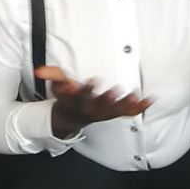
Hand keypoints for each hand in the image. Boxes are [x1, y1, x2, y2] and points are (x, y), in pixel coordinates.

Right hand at [36, 66, 152, 139]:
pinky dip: (138, 108)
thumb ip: (52, 76)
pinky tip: (150, 100)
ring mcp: (103, 115)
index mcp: (76, 104)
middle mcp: (90, 112)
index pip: (80, 99)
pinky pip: (127, 113)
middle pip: (99, 109)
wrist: (71, 117)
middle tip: (118, 91)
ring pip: (114, 113)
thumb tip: (39, 71)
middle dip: (108, 100)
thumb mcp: (58, 86)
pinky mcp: (113, 114)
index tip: (93, 79)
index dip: (86, 90)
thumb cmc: (67, 97)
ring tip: (136, 95)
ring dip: (126, 105)